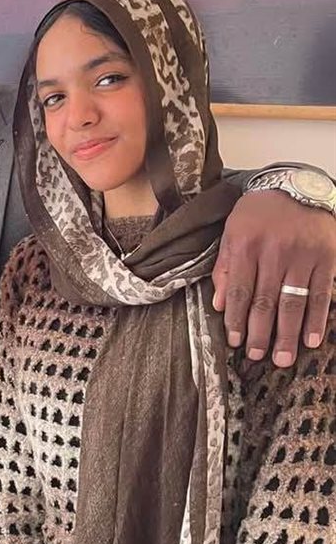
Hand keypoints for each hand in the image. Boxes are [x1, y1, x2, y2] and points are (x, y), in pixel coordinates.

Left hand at [213, 191, 334, 366]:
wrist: (297, 185)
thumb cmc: (259, 212)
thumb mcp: (232, 231)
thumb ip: (224, 267)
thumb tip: (218, 305)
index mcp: (246, 244)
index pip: (240, 290)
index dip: (237, 319)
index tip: (236, 342)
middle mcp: (274, 251)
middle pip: (265, 301)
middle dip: (261, 333)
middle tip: (258, 357)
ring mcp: (302, 255)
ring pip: (293, 302)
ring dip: (288, 334)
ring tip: (283, 358)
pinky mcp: (326, 257)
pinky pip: (321, 293)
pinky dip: (317, 318)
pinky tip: (312, 339)